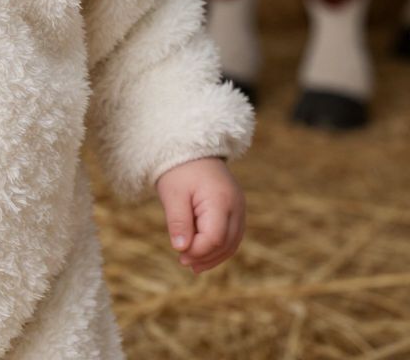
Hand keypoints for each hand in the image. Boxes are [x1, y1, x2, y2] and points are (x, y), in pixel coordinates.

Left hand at [156, 157, 244, 274]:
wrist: (191, 148)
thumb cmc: (179, 170)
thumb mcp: (173, 194)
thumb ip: (178, 222)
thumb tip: (181, 249)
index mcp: (221, 200)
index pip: (214, 237)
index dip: (198, 251)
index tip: (179, 255)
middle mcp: (236, 206)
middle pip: (226, 243)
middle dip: (206, 256)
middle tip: (183, 262)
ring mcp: (239, 208)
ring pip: (232, 242)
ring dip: (213, 256)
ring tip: (192, 265)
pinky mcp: (235, 210)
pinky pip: (232, 235)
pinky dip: (219, 247)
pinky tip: (203, 255)